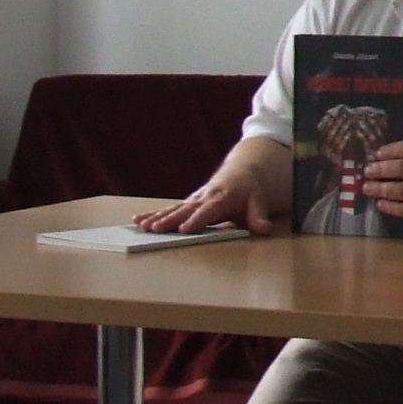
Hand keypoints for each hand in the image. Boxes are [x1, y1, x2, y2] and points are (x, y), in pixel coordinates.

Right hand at [135, 146, 283, 234]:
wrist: (240, 174)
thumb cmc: (249, 192)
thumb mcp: (258, 202)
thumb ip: (259, 216)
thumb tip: (264, 229)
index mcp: (221, 198)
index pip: (208, 211)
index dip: (196, 220)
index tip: (185, 229)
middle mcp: (203, 198)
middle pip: (184, 210)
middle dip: (169, 220)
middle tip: (155, 229)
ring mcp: (193, 200)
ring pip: (172, 209)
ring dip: (156, 217)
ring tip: (142, 226)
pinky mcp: (186, 203)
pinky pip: (168, 209)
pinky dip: (152, 214)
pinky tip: (138, 220)